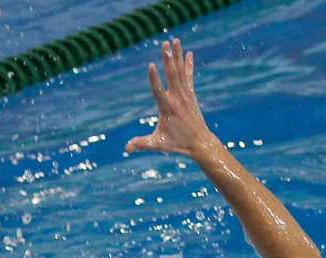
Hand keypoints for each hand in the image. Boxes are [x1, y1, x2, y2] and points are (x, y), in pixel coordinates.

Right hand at [125, 38, 212, 156]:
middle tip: (164, 44)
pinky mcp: (191, 94)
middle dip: (168, 59)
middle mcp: (177, 98)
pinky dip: (188, 64)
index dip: (154, 78)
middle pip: (172, 75)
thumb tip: (126, 149)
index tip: (150, 65)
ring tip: (174, 40)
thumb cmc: (177, 143)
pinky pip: (189, 76)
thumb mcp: (158, 144)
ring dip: (177, 56)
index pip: (158, 91)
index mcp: (167, 108)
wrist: (199, 142)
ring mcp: (185, 95)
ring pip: (180, 72)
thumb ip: (142, 144)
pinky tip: (188, 52)